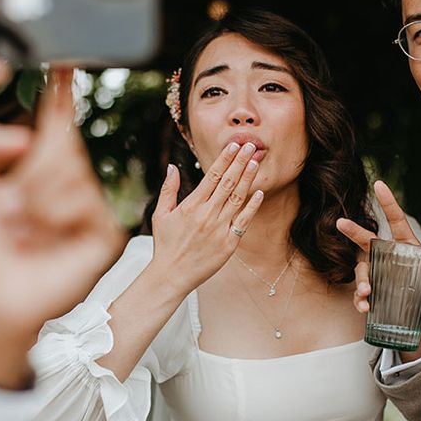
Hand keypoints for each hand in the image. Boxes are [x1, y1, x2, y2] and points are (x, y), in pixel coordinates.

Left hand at [0, 68, 124, 388]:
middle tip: (10, 209)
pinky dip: (52, 220)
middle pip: (61, 145)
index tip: (65, 64)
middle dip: (29, 173)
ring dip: (34, 203)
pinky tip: (46, 241)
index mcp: (37, 173)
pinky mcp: (104, 230)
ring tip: (24, 232)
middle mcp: (68, 185)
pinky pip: (79, 202)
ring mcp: (89, 207)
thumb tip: (25, 135)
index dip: (60, 94)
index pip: (56, 125)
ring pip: (68, 173)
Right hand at [149, 141, 263, 298]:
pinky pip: (243, 221)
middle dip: (239, 162)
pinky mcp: (229, 243)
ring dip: (247, 179)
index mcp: (192, 205)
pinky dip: (252, 206)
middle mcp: (207, 214)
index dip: (225, 159)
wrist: (171, 275)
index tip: (233, 145)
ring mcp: (219, 229)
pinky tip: (259, 192)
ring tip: (255, 162)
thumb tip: (172, 166)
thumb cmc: (165, 245)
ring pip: (237, 198)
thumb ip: (168, 189)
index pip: (212, 176)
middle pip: (228, 183)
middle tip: (249, 146)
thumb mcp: (161, 215)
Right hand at [337, 180, 420, 356]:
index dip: (388, 203)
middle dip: (354, 231)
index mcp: (407, 248)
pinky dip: (360, 300)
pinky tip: (364, 308)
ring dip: (361, 280)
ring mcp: (379, 275)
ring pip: (362, 270)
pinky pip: (361, 293)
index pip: (396, 221)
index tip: (379, 184)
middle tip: (340, 223)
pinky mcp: (373, 294)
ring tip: (366, 294)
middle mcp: (389, 258)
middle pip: (368, 241)